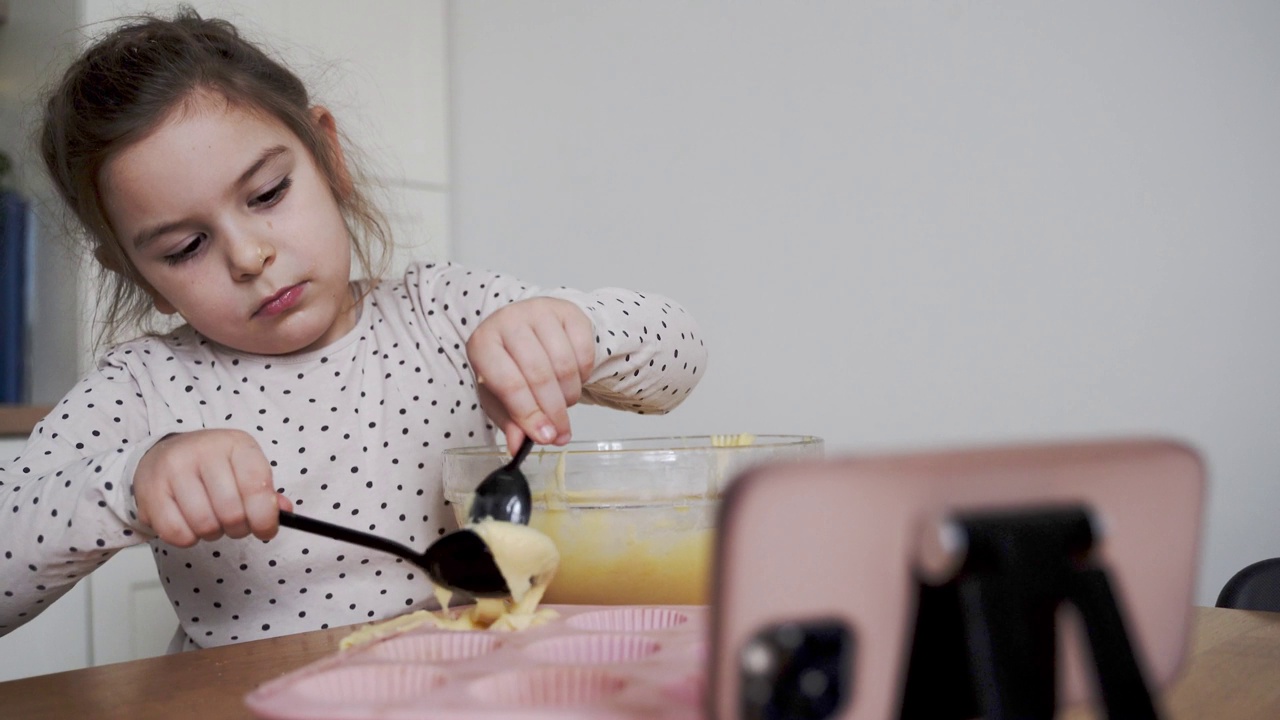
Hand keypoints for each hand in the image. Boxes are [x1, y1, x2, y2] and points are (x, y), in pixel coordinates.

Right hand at [133, 429, 291, 546]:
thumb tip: (285, 512)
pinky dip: (188, 538)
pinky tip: (189, 523)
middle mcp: (204, 451)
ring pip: (204, 525)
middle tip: (234, 525)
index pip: (257, 485)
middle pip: (232, 512)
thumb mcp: (245, 470)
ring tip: (211, 521)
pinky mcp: (151, 491)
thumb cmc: (213, 468)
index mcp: (236, 444)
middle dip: (238, 529)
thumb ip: (266, 493)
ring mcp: (174, 469)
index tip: (266, 529)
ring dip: (212, 534)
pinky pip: (176, 532)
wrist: (163, 455)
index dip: (265, 516)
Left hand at [466, 297, 594, 453]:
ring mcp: (539, 311)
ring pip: (564, 365)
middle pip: (538, 375)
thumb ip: (509, 421)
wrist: (529, 328)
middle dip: (553, 411)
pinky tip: (574, 380)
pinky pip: (584, 351)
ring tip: (564, 403)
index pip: (508, 383)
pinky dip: (583, 375)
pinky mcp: (567, 310)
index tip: (544, 437)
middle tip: (561, 433)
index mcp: (483, 343)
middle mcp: (508, 321)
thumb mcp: (500, 396)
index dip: (528, 414)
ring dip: (569, 395)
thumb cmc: (510, 365)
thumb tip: (519, 446)